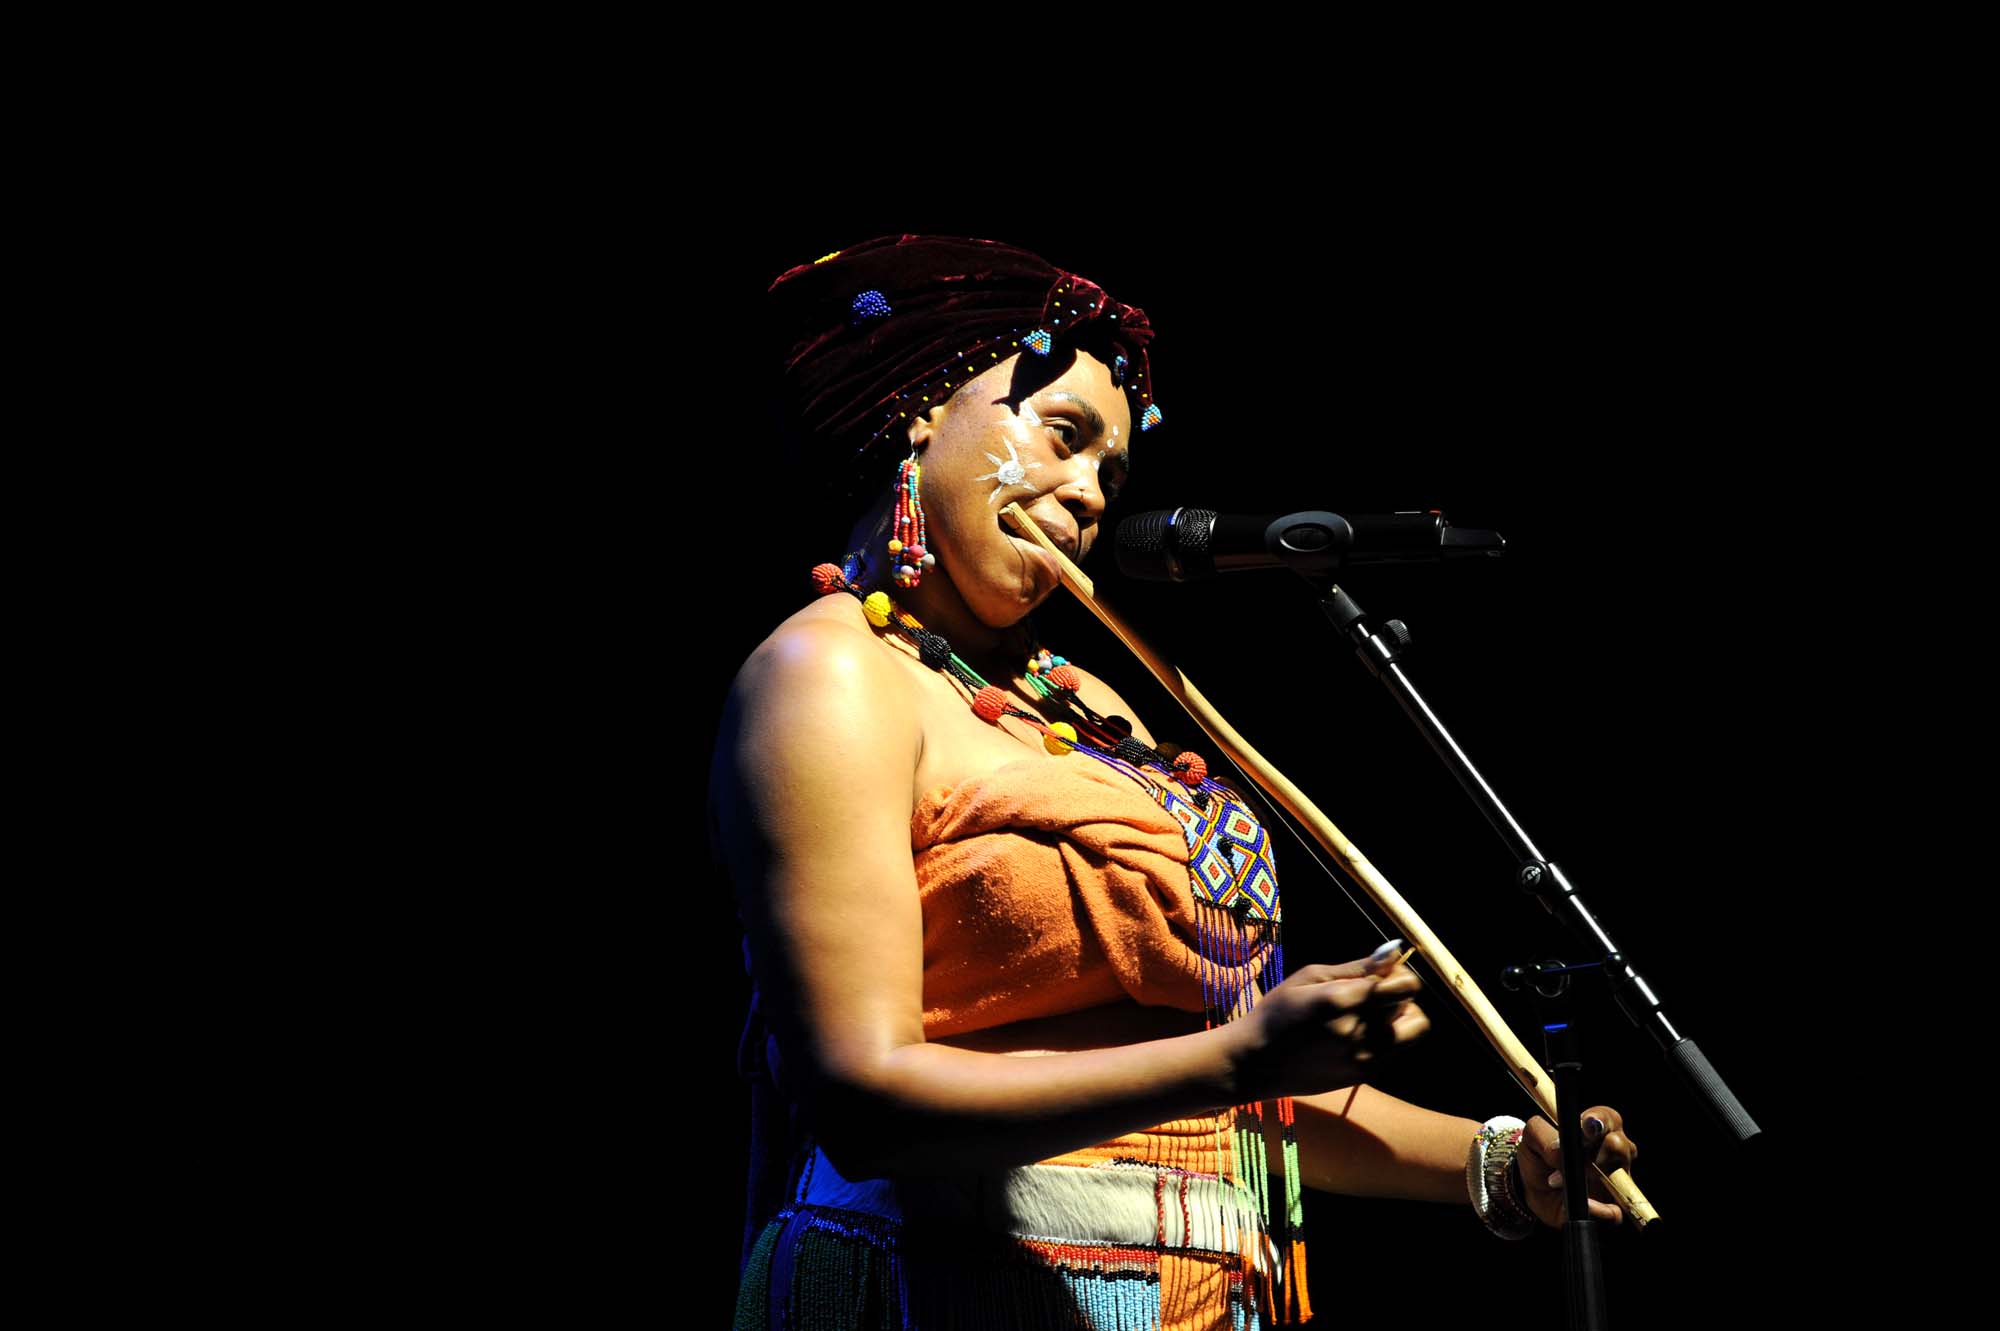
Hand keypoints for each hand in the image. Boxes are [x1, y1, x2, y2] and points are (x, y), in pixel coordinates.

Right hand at [1227, 948, 1428, 1100]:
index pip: (1406, 985)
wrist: (1257, 1062)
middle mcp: (1361, 1030)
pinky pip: (1395, 1050)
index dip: (1398, 975)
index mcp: (1344, 1000)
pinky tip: (1357, 1034)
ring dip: (1398, 1018)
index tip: (1380, 974)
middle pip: (1411, 1006)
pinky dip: (1386, 1038)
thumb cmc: (1278, 1012)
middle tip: (1371, 994)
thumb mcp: (1308, 977)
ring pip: (1411, 1030)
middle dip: (1397, 995)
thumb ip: (1355, 968)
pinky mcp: (1364, 1075)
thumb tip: (1392, 954)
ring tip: (1368, 1015)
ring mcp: (1366, 1057)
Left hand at [1515, 1106, 1637, 1226]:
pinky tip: (1583, 1205)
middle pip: (1621, 1145)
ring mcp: (1614, 1181)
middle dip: (1600, 1150)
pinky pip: (1615, 1212)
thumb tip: (1559, 1152)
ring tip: (1563, 1180)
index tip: (1585, 1128)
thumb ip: (1543, 1135)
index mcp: (1595, 1129)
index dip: (1599, 1121)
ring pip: (1623, 1177)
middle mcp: (1611, 1153)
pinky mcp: (1609, 1208)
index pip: (1607, 1118)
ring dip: (1596, 1179)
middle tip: (1577, 1158)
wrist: (1532, 1190)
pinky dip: (1600, 1209)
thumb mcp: (1532, 1138)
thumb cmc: (1538, 1157)